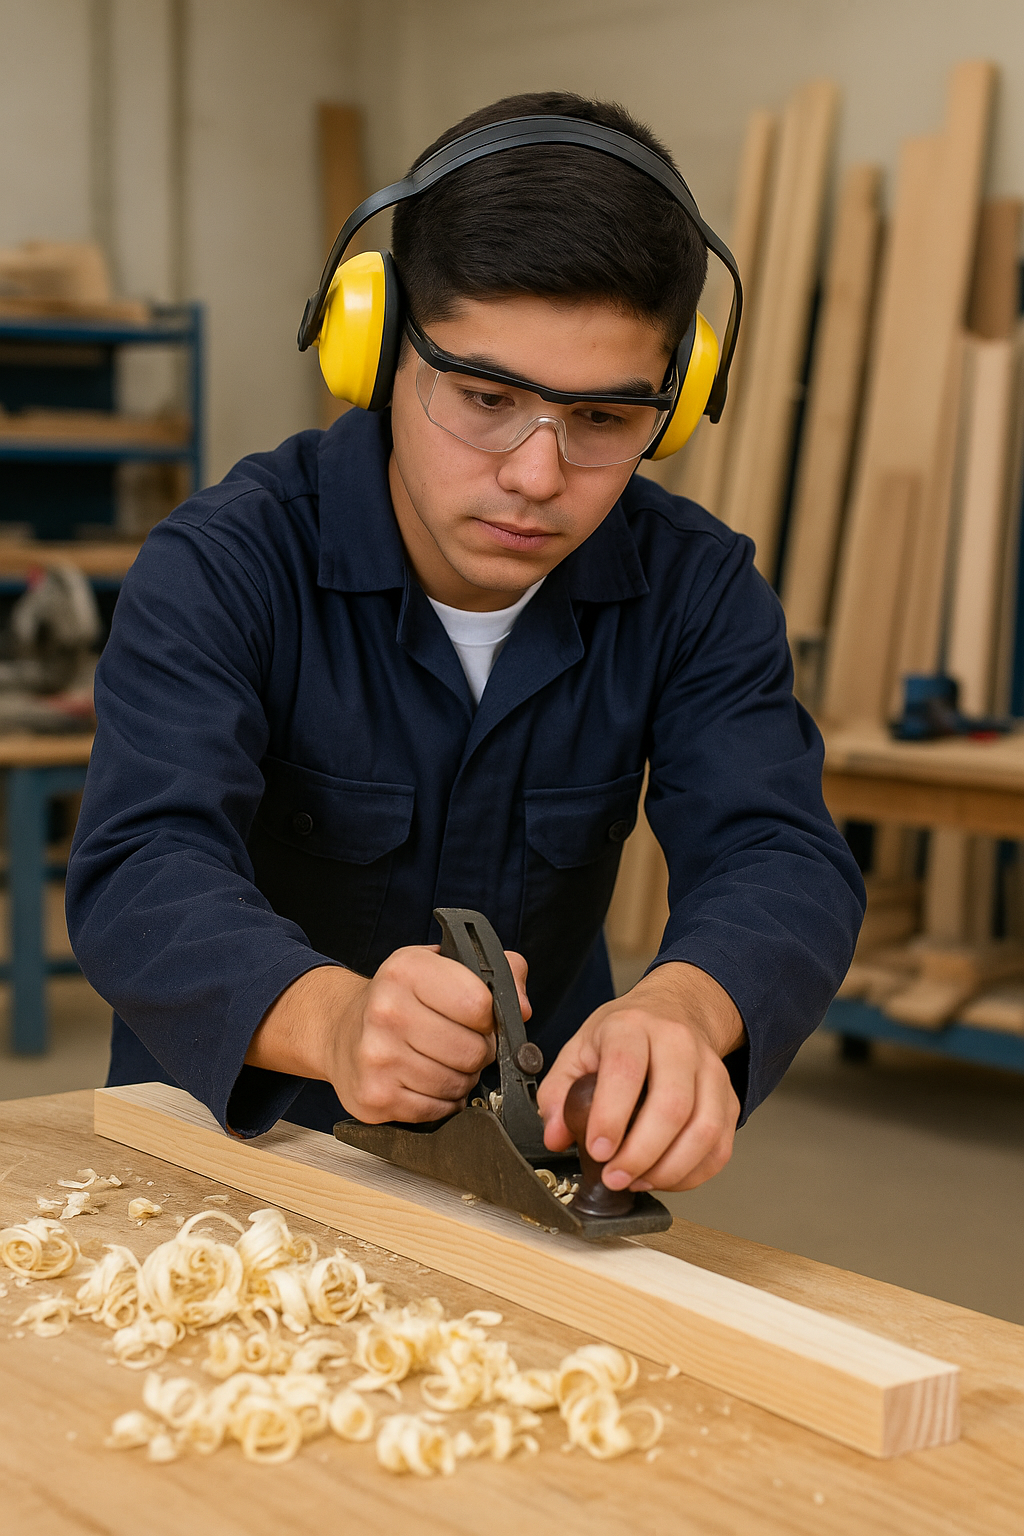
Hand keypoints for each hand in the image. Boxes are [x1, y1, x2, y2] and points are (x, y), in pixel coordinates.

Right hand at [246, 947, 530, 1124]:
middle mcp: (385, 1010)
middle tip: (460, 1043)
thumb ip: (499, 973)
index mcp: (407, 969)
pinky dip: (441, 1102)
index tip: (476, 1016)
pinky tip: (425, 1081)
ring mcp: (376, 1057)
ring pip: (457, 1084)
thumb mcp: (445, 965)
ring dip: (461, 1078)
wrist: (340, 1029)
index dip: (488, 1017)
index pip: (479, 1003)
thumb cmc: (402, 997)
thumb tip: (522, 1010)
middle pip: (472, 1050)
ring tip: (441, 1061)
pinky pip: (437, 1110)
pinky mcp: (374, 1098)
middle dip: (477, 1052)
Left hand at [536, 962, 742, 1192]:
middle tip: (615, 1177)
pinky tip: (663, 1176)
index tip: (597, 1150)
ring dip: (669, 1169)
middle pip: (672, 1105)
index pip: (626, 1070)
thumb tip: (556, 1136)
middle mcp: (678, 1044)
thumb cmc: (624, 1035)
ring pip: (704, 1129)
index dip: (611, 1116)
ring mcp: (710, 1070)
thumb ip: (558, 1093)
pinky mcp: (729, 1097)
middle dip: (641, 1154)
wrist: (675, 1010)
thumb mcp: (580, 1049)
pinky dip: (692, 1174)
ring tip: (637, 1181)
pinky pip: (720, 1146)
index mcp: (632, 1027)